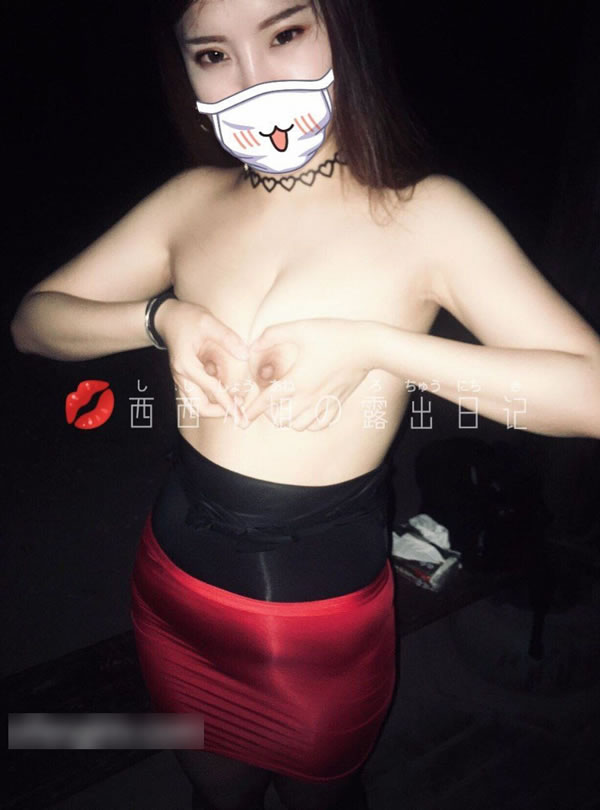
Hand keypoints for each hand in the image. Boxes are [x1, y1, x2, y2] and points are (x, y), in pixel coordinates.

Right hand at [156, 298, 248, 420]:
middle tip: (238, 410)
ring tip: (234, 404)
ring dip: (214, 408)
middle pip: (199, 407)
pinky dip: (210, 399)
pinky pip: (195, 396)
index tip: (239, 412)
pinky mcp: (184, 378)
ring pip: (195, 404)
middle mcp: (181, 376)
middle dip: (219, 412)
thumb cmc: (186, 319)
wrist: (166, 318)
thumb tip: (245, 355)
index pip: (210, 389)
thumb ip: (227, 338)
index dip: (227, 401)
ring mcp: (180, 379)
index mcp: (186, 365)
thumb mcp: (208, 323)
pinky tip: (225, 393)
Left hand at [239, 318, 373, 430]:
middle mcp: (310, 397)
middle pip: (280, 419)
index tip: (242, 417)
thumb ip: (272, 335)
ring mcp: (324, 403)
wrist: (367, 346)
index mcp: (297, 380)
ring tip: (286, 404)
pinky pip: (317, 426)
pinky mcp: (337, 404)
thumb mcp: (299, 328)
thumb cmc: (333, 334)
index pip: (266, 402)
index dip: (251, 410)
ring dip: (287, 418)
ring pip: (297, 426)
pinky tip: (306, 409)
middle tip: (269, 399)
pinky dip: (307, 423)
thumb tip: (253, 345)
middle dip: (268, 413)